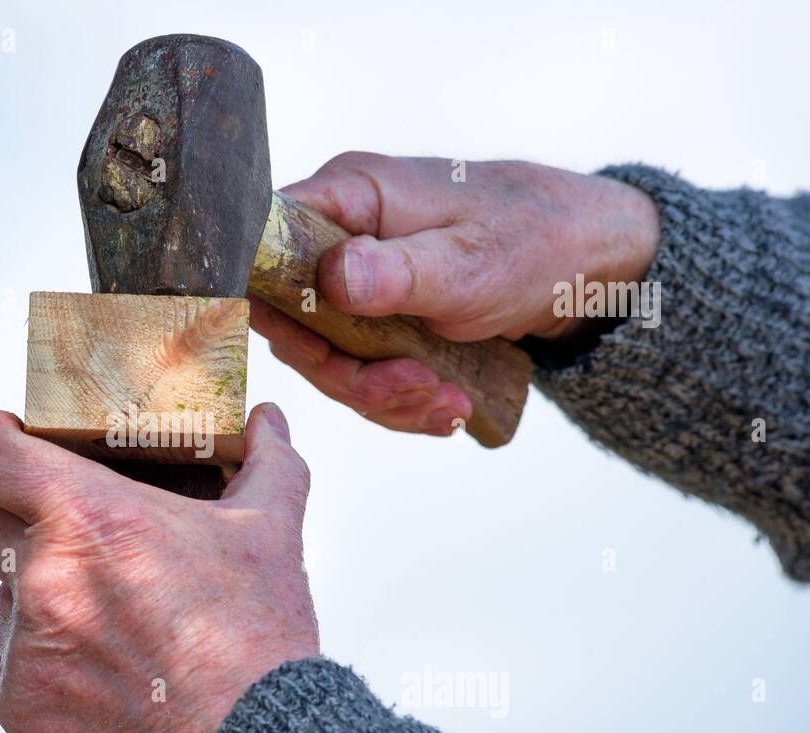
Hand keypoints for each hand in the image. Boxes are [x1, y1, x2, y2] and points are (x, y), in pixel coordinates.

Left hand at [0, 403, 319, 732]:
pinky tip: (98, 671)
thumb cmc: (259, 638)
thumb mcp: (271, 530)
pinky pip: (10, 663)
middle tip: (65, 525)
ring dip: (38, 594)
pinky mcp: (19, 703)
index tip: (7, 440)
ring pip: (4, 597)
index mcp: (88, 517)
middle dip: (17, 513)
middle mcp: (42, 576)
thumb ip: (267, 460)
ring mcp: (24, 644)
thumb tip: (268, 417)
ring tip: (105, 614)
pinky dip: (44, 660)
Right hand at [252, 153, 659, 435]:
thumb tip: (331, 277)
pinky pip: (366, 369)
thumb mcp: (468, 262)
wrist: (593, 260)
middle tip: (412, 390)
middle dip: (350, 373)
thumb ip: (396, 271)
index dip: (274, 305)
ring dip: (385, 396)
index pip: (267, 246)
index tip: (320, 353)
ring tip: (447, 406)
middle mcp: (341, 235)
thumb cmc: (536, 240)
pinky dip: (403, 399)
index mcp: (349, 196)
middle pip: (295, 320)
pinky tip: (448, 407)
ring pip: (331, 356)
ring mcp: (359, 279)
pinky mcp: (381, 315)